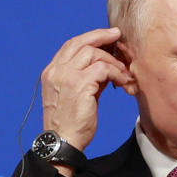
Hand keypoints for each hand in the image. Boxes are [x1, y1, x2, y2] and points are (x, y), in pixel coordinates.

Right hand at [40, 27, 131, 154]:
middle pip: (81, 42)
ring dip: (113, 62)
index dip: (91, 37)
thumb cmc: (71, 122)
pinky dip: (117, 73)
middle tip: (119, 37)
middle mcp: (56, 71)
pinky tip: (123, 83)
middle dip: (102, 36)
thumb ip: (88, 78)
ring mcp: (66, 76)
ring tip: (124, 74)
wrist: (63, 141)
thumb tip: (107, 66)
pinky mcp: (79, 85)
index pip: (71, 45)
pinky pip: (103, 69)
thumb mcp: (77, 94)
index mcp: (52, 72)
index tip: (108, 36)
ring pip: (94, 53)